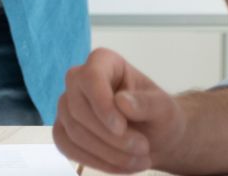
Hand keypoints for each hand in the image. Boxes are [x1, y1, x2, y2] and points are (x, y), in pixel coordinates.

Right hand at [53, 49, 185, 173]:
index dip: (102, 104)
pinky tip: (119, 166)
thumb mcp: (164, 109)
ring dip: (107, 153)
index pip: (90, 77)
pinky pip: (67, 147)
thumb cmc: (159, 116)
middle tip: (143, 149)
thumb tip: (121, 102)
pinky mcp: (63, 129)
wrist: (154, 138)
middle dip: (110, 137)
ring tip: (138, 162)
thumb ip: (147, 103)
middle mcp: (79, 79)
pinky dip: (94, 161)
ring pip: (73, 131)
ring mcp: (68, 105)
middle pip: (78, 108)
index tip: (122, 128)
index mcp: (104, 62)